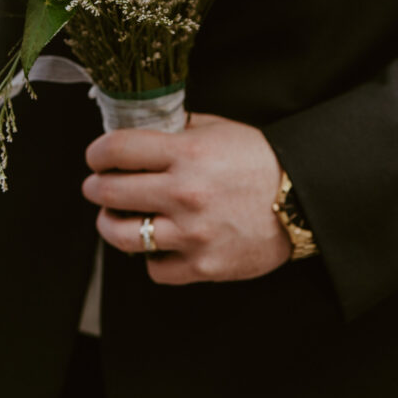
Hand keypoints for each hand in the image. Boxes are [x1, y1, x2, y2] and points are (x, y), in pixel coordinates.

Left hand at [82, 113, 291, 283]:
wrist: (302, 199)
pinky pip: (155, 268)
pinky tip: (157, 244)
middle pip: (109, 192)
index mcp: (186, 152)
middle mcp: (184, 192)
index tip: (95, 157)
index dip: (96, 152)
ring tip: (113, 218)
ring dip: (110, 225)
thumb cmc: (259, 159)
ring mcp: (191, 233)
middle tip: (96, 186)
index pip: (117, 150)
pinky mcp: (203, 266)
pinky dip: (151, 258)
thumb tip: (139, 129)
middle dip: (95, 187)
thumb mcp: (216, 129)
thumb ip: (176, 129)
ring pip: (122, 236)